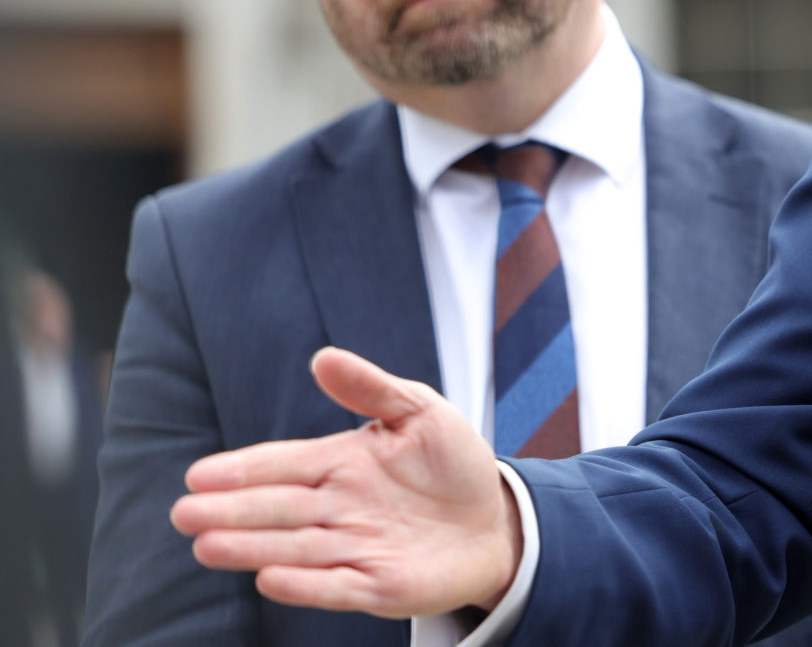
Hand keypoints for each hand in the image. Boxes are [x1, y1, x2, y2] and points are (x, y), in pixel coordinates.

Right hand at [171, 347, 522, 617]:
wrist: (496, 518)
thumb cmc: (453, 464)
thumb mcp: (421, 411)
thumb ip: (372, 388)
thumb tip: (324, 357)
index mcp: (342, 464)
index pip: (284, 465)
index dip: (243, 470)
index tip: (199, 475)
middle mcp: (339, 508)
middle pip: (278, 509)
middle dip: (231, 511)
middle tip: (184, 514)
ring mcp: (355, 548)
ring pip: (295, 547)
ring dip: (253, 548)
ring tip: (208, 546)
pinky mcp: (378, 585)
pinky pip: (336, 585)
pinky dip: (305, 584)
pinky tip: (270, 579)